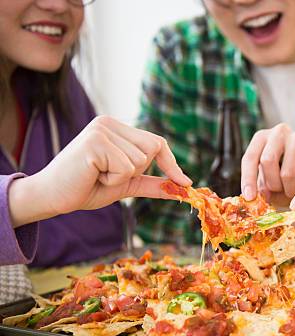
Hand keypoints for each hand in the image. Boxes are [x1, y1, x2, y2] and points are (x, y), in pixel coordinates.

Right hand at [8, 116, 191, 227]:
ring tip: (98, 176)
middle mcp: (110, 123)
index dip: (171, 164)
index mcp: (117, 129)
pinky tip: (92, 175)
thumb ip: (152, 183)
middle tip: (108, 176)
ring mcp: (102, 130)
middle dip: (137, 172)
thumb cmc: (86, 188)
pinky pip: (126, 168)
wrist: (53, 197)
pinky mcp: (96, 142)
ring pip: (140, 161)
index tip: (185, 182)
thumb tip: (182, 188)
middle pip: (153, 149)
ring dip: (122, 178)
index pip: (157, 143)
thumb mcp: (127, 185)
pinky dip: (113, 180)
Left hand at [241, 123, 294, 201]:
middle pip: (268, 160)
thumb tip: (256, 196)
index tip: (249, 198)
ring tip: (290, 191)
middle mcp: (279, 132)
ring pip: (287, 173)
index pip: (250, 158)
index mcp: (261, 137)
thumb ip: (260, 186)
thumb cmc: (280, 174)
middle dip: (271, 183)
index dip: (248, 179)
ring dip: (287, 190)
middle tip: (276, 193)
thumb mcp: (266, 178)